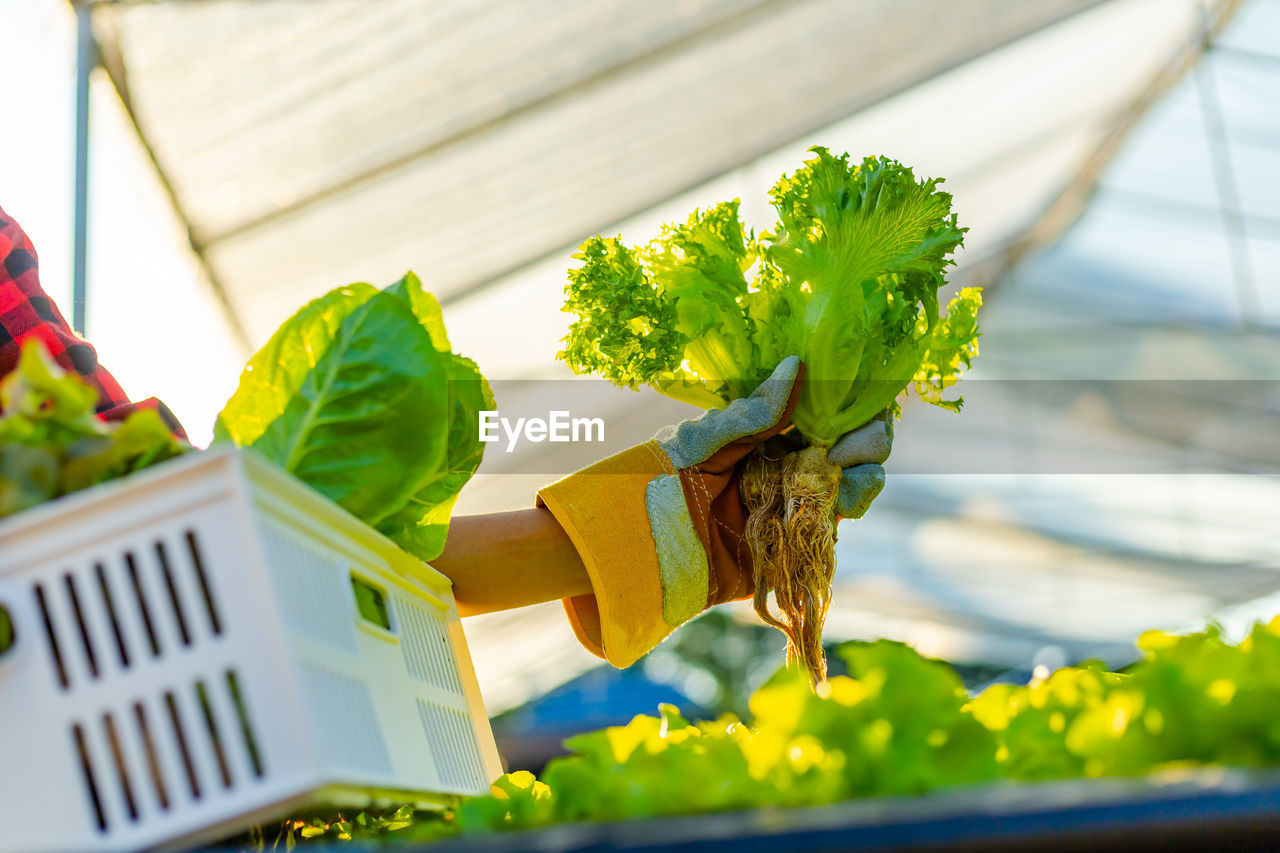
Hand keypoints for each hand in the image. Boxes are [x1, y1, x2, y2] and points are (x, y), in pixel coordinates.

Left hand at [533, 354, 892, 666]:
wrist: (640, 547)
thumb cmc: (661, 480)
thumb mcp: (702, 439)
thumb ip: (751, 412)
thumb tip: (797, 364)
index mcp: (770, 429)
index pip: (828, 406)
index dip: (853, 399)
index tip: (861, 396)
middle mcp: (791, 460)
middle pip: (855, 442)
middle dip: (867, 436)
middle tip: (853, 442)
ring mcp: (798, 500)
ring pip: (857, 481)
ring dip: (864, 472)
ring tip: (845, 470)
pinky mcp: (798, 540)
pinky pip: (838, 523)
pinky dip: (850, 507)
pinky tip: (840, 499)